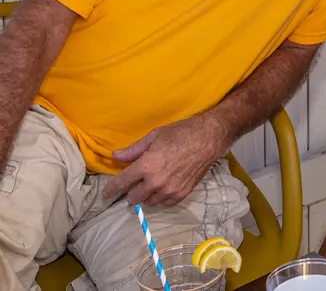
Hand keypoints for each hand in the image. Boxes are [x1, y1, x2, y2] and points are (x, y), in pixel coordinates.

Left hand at [103, 113, 231, 206]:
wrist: (209, 138)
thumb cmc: (180, 133)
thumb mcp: (154, 136)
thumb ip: (133, 150)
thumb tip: (115, 156)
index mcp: (146, 166)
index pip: (122, 183)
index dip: (111, 189)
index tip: (106, 193)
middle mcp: (156, 182)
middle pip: (134, 197)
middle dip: (129, 193)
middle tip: (132, 186)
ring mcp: (170, 189)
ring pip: (148, 202)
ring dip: (145, 196)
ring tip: (148, 187)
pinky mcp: (182, 193)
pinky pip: (165, 203)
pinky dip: (159, 198)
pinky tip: (160, 190)